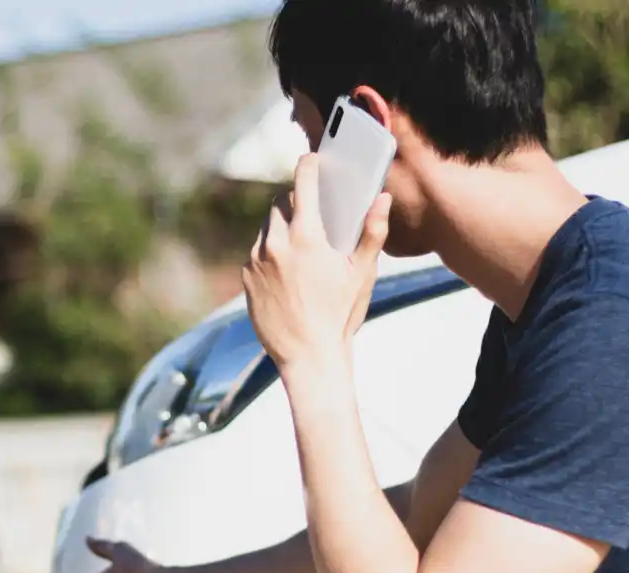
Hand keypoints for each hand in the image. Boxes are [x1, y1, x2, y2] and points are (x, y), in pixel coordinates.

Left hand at [242, 154, 391, 381]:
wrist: (308, 356)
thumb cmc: (339, 315)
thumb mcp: (362, 273)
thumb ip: (372, 232)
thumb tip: (382, 199)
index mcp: (306, 237)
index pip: (303, 184)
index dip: (308, 167)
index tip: (311, 160)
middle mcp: (275, 244)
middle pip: (281, 205)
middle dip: (296, 205)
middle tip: (312, 217)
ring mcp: (256, 262)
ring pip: (266, 230)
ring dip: (281, 231)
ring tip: (300, 250)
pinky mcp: (246, 280)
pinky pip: (256, 255)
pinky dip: (269, 255)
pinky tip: (286, 273)